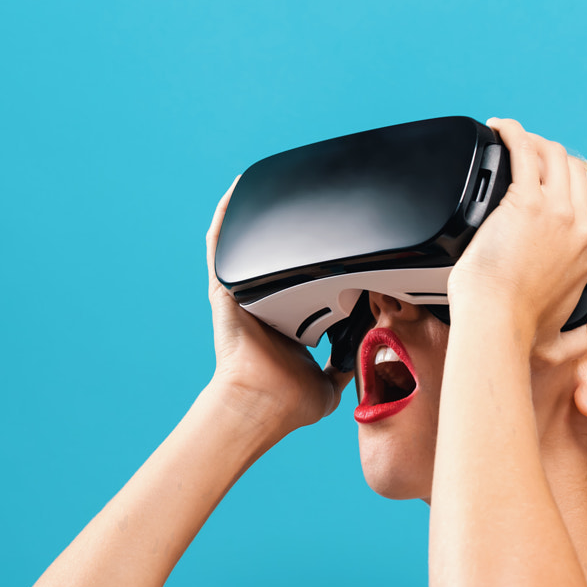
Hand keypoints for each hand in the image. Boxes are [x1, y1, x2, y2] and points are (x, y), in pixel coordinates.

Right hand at [204, 177, 353, 431]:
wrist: (262, 403)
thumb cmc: (287, 403)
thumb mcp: (332, 384)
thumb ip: (348, 366)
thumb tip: (365, 355)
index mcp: (287, 321)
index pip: (303, 279)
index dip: (316, 260)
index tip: (336, 242)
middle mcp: (263, 304)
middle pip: (280, 257)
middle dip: (293, 232)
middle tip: (317, 202)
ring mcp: (244, 295)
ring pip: (249, 246)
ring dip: (256, 216)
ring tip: (271, 183)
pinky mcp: (227, 290)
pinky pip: (222, 247)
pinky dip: (226, 219)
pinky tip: (236, 192)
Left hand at [447, 119, 586, 344]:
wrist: (497, 324)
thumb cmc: (518, 332)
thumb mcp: (559, 339)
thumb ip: (573, 341)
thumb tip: (580, 349)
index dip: (573, 179)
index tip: (549, 174)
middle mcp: (581, 227)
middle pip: (575, 170)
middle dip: (551, 155)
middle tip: (524, 153)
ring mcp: (557, 211)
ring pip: (554, 155)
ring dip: (534, 140)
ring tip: (510, 137)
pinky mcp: (526, 202)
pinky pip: (524, 151)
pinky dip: (513, 133)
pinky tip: (500, 127)